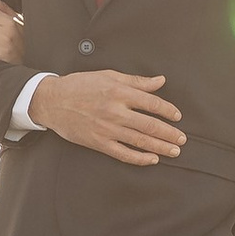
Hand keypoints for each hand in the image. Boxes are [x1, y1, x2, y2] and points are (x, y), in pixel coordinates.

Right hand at [28, 69, 184, 165]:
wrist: (52, 101)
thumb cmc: (81, 85)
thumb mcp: (109, 76)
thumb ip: (136, 81)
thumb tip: (160, 81)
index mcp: (119, 92)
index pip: (151, 103)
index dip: (167, 111)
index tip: (177, 117)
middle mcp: (115, 111)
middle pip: (149, 125)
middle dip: (169, 133)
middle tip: (182, 139)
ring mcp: (107, 129)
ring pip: (140, 141)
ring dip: (160, 147)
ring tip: (174, 151)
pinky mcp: (99, 143)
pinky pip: (123, 154)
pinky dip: (140, 158)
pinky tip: (152, 159)